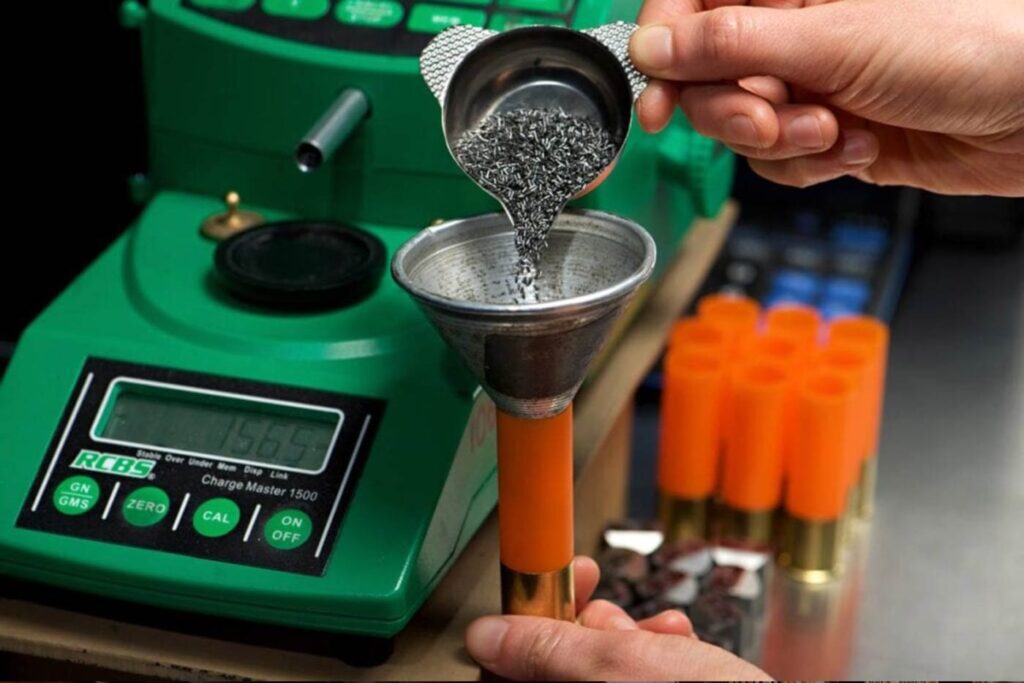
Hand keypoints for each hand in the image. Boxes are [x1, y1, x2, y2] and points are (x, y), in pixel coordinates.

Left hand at [465, 556, 771, 679]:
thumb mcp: (614, 665)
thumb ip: (546, 647)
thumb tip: (486, 635)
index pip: (510, 671)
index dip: (527, 616)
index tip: (551, 579)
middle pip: (559, 661)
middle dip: (589, 621)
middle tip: (605, 597)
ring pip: (603, 665)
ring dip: (632, 632)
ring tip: (663, 629)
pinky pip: (641, 674)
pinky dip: (661, 651)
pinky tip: (682, 641)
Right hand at [629, 0, 1023, 195]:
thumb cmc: (966, 46)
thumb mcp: (833, 40)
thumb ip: (730, 45)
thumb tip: (653, 46)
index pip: (692, 7)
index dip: (667, 52)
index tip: (659, 96)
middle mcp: (795, 31)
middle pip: (708, 77)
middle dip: (734, 110)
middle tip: (772, 117)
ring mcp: (810, 83)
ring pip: (740, 126)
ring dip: (780, 142)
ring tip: (834, 130)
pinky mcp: (828, 131)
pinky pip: (778, 160)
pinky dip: (810, 165)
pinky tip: (856, 147)